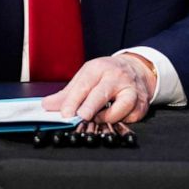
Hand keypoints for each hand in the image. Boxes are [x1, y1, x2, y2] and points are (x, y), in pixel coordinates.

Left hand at [41, 54, 155, 123]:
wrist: (135, 69)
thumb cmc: (106, 75)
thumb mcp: (85, 78)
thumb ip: (67, 94)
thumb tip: (47, 106)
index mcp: (99, 68)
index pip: (84, 84)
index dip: (73, 100)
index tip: (65, 113)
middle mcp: (116, 76)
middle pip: (103, 92)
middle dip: (91, 106)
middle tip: (80, 116)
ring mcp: (131, 89)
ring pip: (123, 105)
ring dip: (108, 116)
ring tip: (96, 119)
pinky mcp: (141, 103)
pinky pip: (132, 116)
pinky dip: (122, 120)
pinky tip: (114, 119)